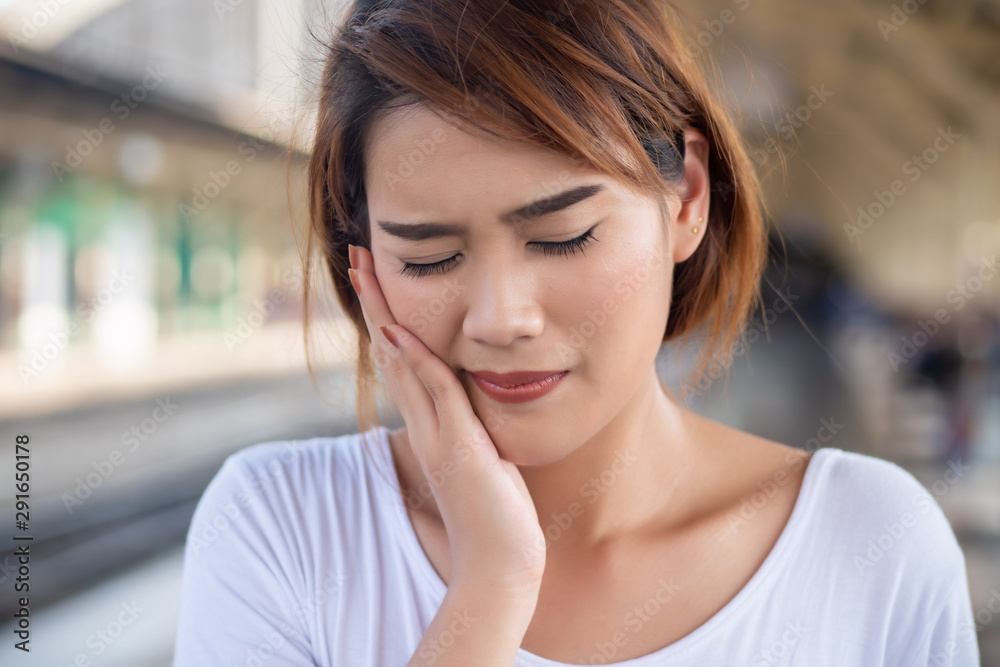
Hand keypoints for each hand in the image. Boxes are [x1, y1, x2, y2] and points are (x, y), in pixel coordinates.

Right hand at [348, 245, 545, 593]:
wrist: (500, 568)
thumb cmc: (497, 518)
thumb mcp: (484, 460)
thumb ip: (473, 431)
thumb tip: (478, 403)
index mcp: (431, 427)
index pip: (404, 362)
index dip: (390, 319)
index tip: (379, 281)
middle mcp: (426, 427)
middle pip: (392, 353)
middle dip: (376, 303)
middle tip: (358, 260)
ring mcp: (438, 438)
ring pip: (403, 364)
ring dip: (385, 316)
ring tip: (366, 274)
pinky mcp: (460, 451)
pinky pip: (437, 395)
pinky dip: (417, 361)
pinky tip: (400, 330)